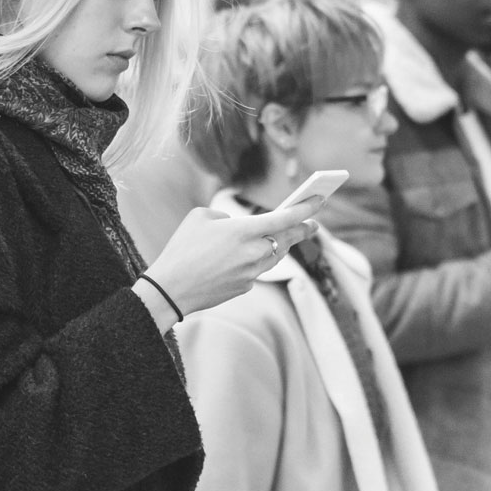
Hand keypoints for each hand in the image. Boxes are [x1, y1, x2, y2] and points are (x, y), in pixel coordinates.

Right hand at [144, 197, 324, 315]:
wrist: (170, 289)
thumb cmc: (181, 248)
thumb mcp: (200, 217)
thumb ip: (226, 216)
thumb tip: (238, 226)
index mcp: (243, 230)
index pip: (285, 218)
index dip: (305, 208)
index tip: (320, 200)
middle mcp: (253, 252)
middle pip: (287, 239)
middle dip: (302, 230)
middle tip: (313, 224)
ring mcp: (252, 272)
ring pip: (275, 256)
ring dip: (282, 246)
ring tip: (288, 237)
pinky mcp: (246, 287)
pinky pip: (257, 271)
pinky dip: (256, 262)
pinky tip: (249, 258)